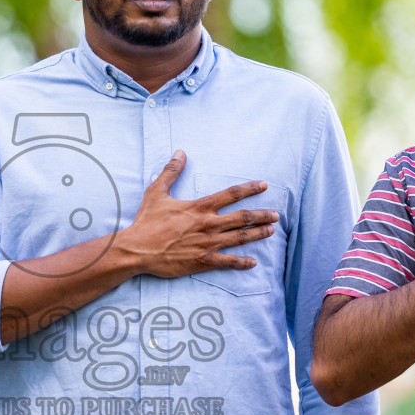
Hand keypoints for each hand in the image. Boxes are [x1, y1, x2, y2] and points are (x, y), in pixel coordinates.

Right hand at [116, 151, 276, 278]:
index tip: (264, 185)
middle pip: (243, 218)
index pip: (231, 194)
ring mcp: (208, 244)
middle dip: (262, 216)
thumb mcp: (157, 192)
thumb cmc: (147, 221)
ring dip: (258, 234)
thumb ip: (171, 172)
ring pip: (240, 238)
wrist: (138, 250)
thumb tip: (180, 152)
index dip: (250, 189)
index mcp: (200, 207)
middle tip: (276, 215)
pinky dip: (242, 262)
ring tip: (271, 231)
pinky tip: (253, 262)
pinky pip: (228, 262)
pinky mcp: (203, 261)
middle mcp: (209, 224)